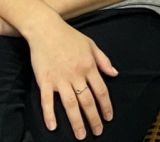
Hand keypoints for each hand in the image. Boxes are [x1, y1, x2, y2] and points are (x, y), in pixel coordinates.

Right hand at [27, 19, 117, 138]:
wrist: (46, 29)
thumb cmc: (69, 36)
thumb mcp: (91, 44)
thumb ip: (103, 60)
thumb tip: (114, 74)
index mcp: (89, 66)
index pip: (101, 91)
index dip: (106, 106)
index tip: (108, 118)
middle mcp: (76, 74)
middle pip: (87, 101)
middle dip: (94, 118)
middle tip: (97, 132)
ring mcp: (60, 79)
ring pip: (70, 104)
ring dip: (76, 121)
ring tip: (81, 135)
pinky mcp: (45, 80)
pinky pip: (47, 101)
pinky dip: (50, 114)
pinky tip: (53, 126)